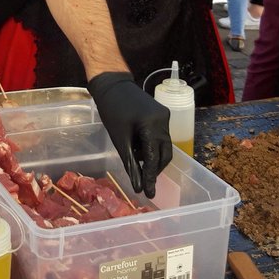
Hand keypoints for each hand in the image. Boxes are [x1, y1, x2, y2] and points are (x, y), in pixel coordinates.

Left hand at [87, 71, 172, 197]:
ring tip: (136, 158)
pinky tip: (138, 147)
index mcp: (152, 125)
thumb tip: (138, 185)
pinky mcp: (162, 115)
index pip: (155, 158)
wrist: (113, 85)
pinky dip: (152, 146)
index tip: (150, 193)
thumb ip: (131, 163)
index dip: (151, 177)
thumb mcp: (120, 139)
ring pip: (164, 146)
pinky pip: (161, 136)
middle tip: (144, 180)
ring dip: (153, 157)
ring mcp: (165, 117)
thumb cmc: (112, 110)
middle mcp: (164, 121)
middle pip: (165, 154)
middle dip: (155, 168)